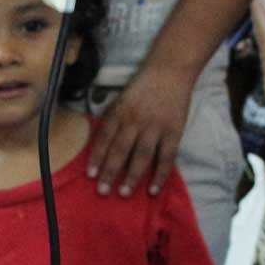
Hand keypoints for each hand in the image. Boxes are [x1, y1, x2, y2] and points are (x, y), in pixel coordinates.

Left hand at [91, 63, 192, 195]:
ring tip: (123, 193)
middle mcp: (135, 120)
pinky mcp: (173, 132)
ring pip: (141, 156)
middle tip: (103, 191)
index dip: (97, 157)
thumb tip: (99, 145)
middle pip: (120, 150)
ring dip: (132, 176)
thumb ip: (112, 120)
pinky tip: (153, 190)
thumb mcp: (121, 99)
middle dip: (110, 171)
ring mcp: (155, 127)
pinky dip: (160, 175)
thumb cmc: (143, 87)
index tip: (90, 175)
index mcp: (120, 111)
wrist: (170, 71)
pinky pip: (166, 158)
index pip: (105, 137)